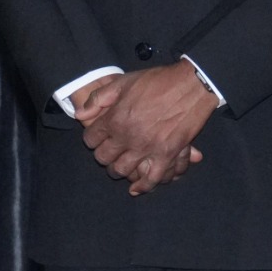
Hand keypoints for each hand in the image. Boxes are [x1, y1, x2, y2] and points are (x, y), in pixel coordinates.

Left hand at [80, 63, 214, 195]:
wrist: (191, 85)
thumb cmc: (156, 82)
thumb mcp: (122, 82)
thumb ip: (98, 98)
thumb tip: (80, 114)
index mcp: (114, 119)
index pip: (91, 139)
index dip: (91, 139)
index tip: (97, 137)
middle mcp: (127, 137)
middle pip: (104, 157)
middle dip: (103, 155)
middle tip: (108, 152)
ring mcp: (147, 148)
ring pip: (123, 170)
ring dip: (119, 170)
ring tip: (121, 166)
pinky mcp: (167, 154)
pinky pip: (152, 178)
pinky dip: (144, 186)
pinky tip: (137, 188)